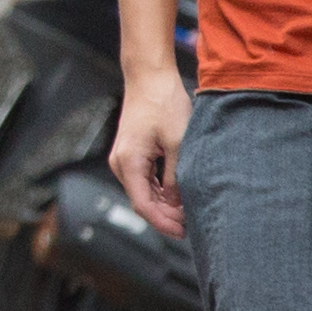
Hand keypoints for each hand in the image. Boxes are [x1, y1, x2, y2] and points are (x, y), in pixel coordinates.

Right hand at [113, 61, 193, 240]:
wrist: (149, 78)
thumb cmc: (163, 103)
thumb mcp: (179, 143)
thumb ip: (177, 177)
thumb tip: (178, 203)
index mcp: (129, 162)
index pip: (143, 205)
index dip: (163, 223)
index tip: (182, 233)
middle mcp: (121, 163)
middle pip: (141, 201)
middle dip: (165, 216)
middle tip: (190, 225)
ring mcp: (123, 158)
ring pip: (142, 192)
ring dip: (163, 204)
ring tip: (187, 212)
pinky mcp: (131, 153)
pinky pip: (143, 180)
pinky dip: (159, 191)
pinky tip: (177, 196)